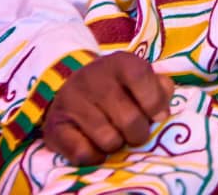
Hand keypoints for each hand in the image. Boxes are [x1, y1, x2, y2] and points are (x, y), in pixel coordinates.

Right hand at [43, 53, 175, 164]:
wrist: (73, 88)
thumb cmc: (117, 87)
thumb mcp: (140, 79)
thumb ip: (160, 90)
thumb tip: (162, 112)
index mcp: (119, 61)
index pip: (142, 78)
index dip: (155, 103)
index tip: (155, 114)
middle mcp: (93, 77)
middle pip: (130, 121)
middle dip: (138, 134)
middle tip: (133, 131)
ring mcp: (71, 100)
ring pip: (109, 141)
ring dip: (116, 145)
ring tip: (112, 133)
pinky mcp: (55, 126)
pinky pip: (84, 154)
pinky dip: (94, 156)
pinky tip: (93, 143)